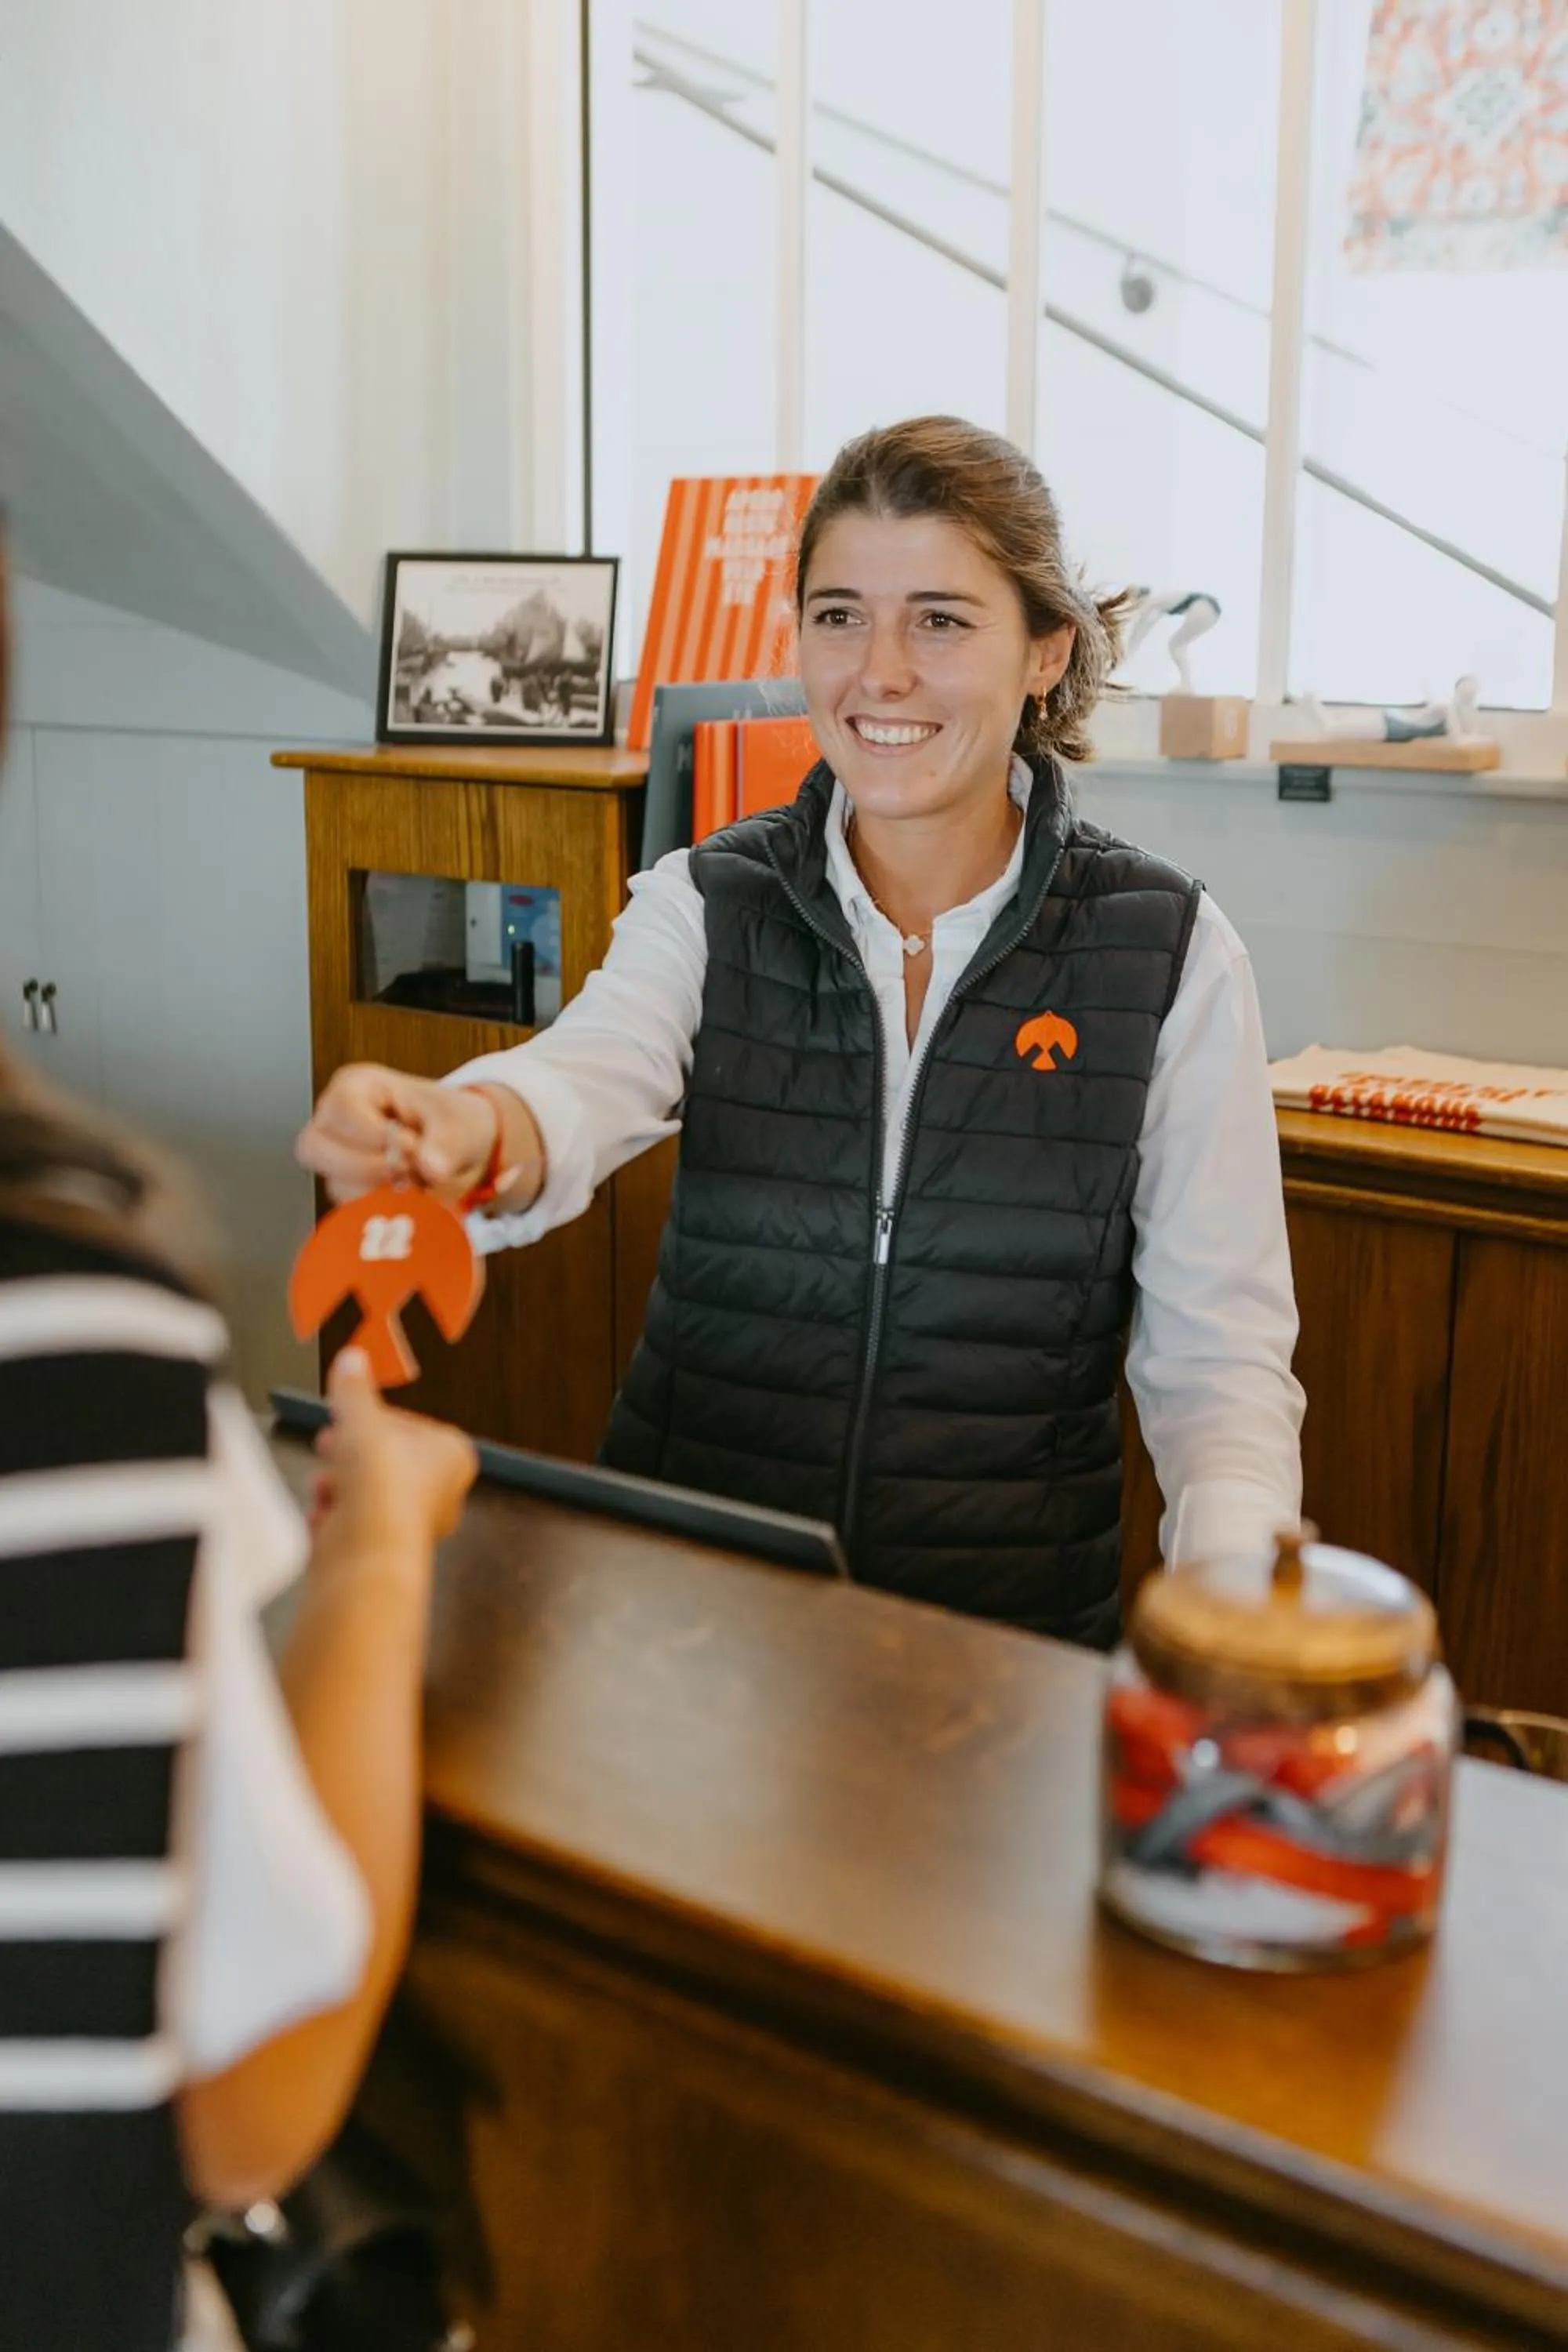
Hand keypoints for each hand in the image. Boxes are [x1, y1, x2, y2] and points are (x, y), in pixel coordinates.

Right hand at [295, 1064, 498, 1205]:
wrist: (461, 1146)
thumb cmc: (450, 1120)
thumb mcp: (459, 1122)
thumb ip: (447, 1143)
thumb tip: (430, 1166)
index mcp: (357, 1087)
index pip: (341, 1109)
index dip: (375, 1134)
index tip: (410, 1144)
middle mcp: (336, 1121)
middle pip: (317, 1148)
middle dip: (368, 1167)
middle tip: (408, 1169)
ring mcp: (337, 1157)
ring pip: (335, 1184)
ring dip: (379, 1191)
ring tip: (415, 1181)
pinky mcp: (349, 1189)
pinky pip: (350, 1209)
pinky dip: (382, 1209)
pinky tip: (409, 1197)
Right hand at [308, 1348, 477, 1553]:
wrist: (369, 1543)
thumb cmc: (381, 1480)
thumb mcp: (361, 1416)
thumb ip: (355, 1388)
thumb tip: (353, 1359)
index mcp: (453, 1454)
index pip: (408, 1426)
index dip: (371, 1420)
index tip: (348, 1416)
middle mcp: (444, 1493)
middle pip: (387, 1460)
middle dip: (351, 1453)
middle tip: (329, 1443)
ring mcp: (416, 1526)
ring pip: (369, 1494)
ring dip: (339, 1485)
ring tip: (324, 1484)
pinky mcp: (388, 1552)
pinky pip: (356, 1525)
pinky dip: (335, 1518)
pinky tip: (323, 1514)